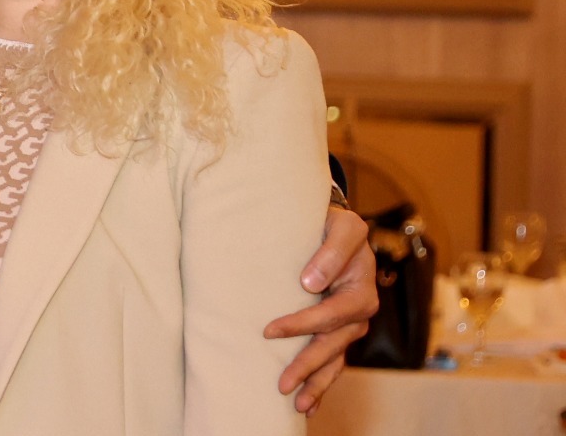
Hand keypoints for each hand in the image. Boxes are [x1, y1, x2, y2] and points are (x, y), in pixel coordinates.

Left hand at [265, 206, 375, 412]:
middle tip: (281, 385)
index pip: (331, 315)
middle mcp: (359, 313)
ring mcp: (349, 325)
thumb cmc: (336, 225)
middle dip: (308, 367)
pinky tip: (308, 403)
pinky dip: (322, 381)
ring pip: (334, 360)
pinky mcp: (338, 330)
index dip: (302, 325)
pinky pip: (333, 359)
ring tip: (297, 406)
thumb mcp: (344, 227)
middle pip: (332, 345)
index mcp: (361, 291)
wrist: (335, 227)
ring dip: (317, 384)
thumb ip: (331, 251)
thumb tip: (311, 283)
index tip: (269, 331)